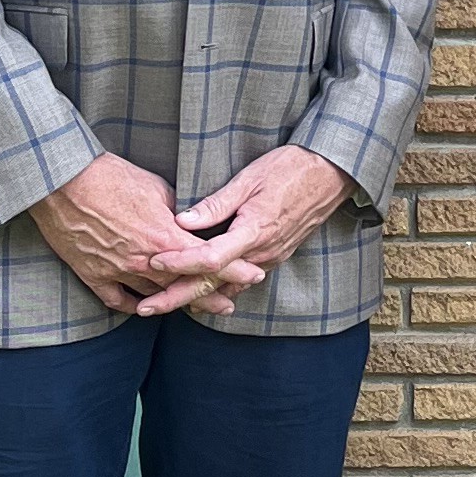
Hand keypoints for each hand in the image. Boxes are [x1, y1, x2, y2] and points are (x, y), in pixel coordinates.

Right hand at [31, 151, 258, 320]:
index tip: (253, 274)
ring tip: (194, 309)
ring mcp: (118, 271)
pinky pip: (119, 301)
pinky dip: (134, 305)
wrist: (63, 183)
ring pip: (155, 297)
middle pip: (186, 287)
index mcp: (164, 237)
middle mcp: (145, 261)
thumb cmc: (110, 177)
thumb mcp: (156, 187)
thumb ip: (177, 210)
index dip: (233, 268)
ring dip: (177, 304)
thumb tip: (191, 219)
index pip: (209, 259)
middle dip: (211, 296)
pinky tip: (146, 307)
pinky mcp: (94, 276)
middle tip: (229, 304)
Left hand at [168, 144, 356, 318]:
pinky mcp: (274, 257)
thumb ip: (216, 204)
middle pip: (214, 284)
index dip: (180, 263)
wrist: (330, 174)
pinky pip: (240, 282)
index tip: (154, 261)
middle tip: (145, 308)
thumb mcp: (249, 179)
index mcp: (254, 231)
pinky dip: (217, 289)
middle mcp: (262, 252)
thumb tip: (182, 221)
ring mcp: (270, 258)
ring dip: (194, 297)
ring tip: (162, 302)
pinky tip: (198, 293)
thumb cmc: (290, 169)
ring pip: (226, 287)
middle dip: (177, 297)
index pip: (211, 258)